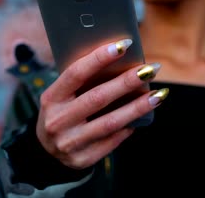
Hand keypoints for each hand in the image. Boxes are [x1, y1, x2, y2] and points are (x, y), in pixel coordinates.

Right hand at [36, 39, 168, 169]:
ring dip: (138, 107)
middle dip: (127, 82)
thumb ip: (83, 83)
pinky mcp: (82, 159)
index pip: (76, 74)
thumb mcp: (62, 96)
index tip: (124, 45)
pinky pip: (113, 141)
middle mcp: (57, 121)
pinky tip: (143, 116)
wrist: (46, 152)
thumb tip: (122, 61)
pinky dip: (129, 127)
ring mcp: (69, 142)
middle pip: (98, 98)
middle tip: (150, 69)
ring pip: (111, 122)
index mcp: (51, 98)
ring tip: (158, 94)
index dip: (100, 58)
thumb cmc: (63, 112)